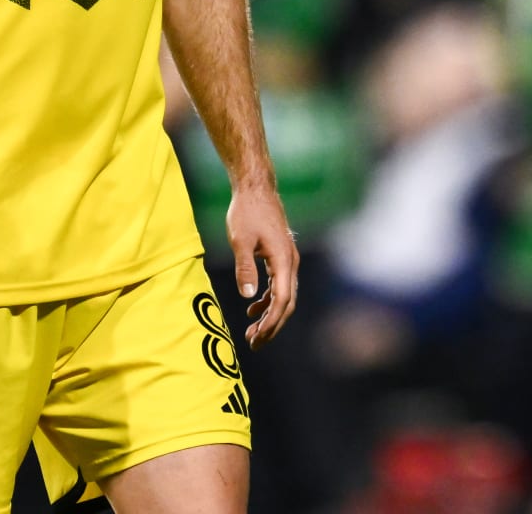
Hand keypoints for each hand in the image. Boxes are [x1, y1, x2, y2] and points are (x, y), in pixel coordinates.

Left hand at [225, 184, 298, 350]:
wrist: (255, 188)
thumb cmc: (247, 211)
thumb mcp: (241, 240)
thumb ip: (244, 268)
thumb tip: (247, 297)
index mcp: (283, 260)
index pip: (282, 300)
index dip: (271, 322)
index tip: (257, 337)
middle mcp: (290, 262)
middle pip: (286, 303)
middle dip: (272, 325)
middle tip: (254, 343)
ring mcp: (287, 259)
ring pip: (283, 296)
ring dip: (269, 315)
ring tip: (251, 333)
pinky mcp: (280, 256)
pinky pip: (278, 285)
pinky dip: (267, 300)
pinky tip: (252, 309)